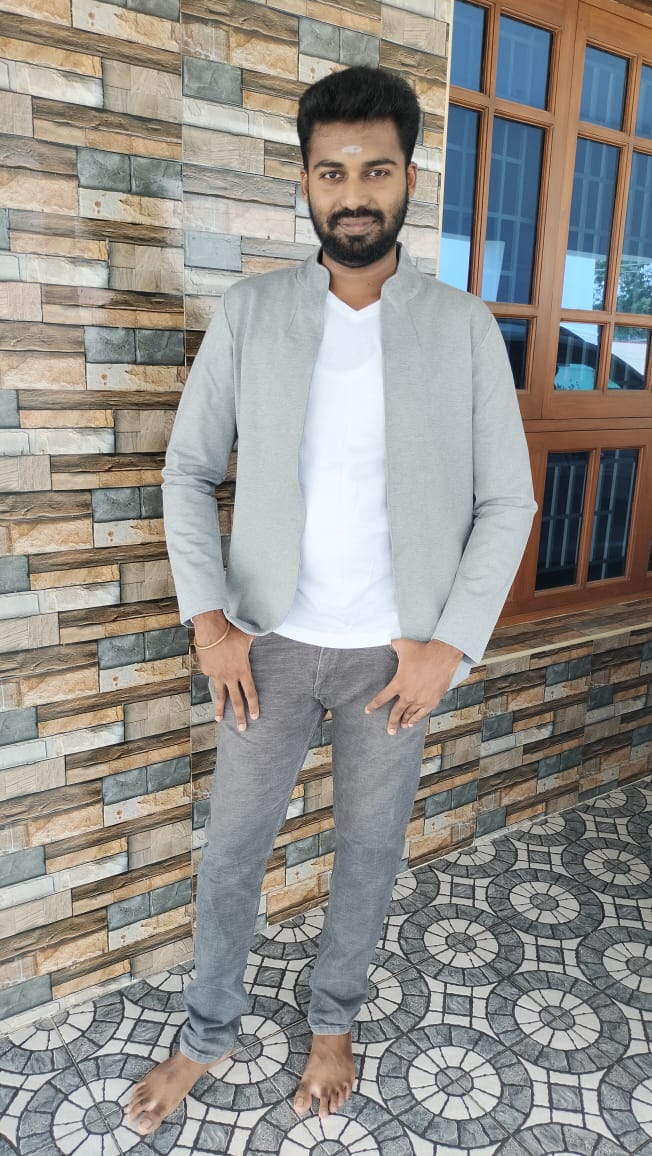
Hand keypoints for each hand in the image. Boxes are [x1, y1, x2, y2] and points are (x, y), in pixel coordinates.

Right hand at [193, 610, 258, 731]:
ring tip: (220, 720)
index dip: (253, 705)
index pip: (250, 692)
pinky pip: (212, 676)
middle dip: (240, 716)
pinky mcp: (207, 670)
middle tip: (242, 729)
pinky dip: (213, 676)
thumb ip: (253, 644)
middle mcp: (230, 676)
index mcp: (243, 670)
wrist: (211, 628)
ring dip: (220, 710)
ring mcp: (217, 675)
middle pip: (236, 700)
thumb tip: (263, 634)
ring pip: (220, 696)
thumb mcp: (248, 637)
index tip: (255, 717)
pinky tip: (213, 671)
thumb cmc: (232, 631)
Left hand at [364, 638, 462, 734]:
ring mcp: (420, 699)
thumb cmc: (423, 650)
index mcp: (398, 683)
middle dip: (391, 722)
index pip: (382, 698)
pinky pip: (422, 713)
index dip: (373, 705)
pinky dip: (416, 719)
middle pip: (396, 712)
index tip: (367, 711)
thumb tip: (388, 641)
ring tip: (401, 726)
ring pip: (410, 714)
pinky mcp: (432, 700)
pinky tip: (412, 723)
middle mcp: (408, 694)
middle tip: (389, 731)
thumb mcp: (403, 645)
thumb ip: (393, 645)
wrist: (443, 655)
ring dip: (404, 721)